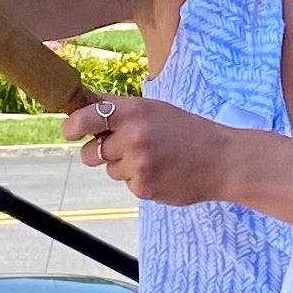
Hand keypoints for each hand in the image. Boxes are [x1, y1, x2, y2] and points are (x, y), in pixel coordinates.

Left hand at [64, 93, 233, 203]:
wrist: (223, 160)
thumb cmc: (188, 131)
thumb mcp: (155, 109)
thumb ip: (120, 109)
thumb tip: (82, 105)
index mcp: (134, 111)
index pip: (87, 116)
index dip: (72, 126)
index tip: (69, 131)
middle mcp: (132, 136)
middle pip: (91, 151)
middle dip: (101, 152)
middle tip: (128, 147)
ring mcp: (137, 163)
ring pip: (109, 169)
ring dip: (124, 166)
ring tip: (154, 158)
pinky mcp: (143, 187)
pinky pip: (127, 184)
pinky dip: (140, 180)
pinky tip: (162, 172)